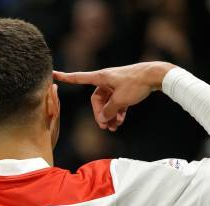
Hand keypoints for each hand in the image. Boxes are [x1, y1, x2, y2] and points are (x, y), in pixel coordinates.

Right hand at [53, 62, 175, 130]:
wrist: (155, 76)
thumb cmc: (136, 83)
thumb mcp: (120, 100)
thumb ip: (108, 111)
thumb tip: (103, 119)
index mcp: (100, 77)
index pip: (79, 78)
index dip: (66, 77)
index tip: (53, 73)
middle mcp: (106, 80)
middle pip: (96, 100)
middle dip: (100, 114)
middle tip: (105, 127)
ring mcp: (115, 85)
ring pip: (107, 103)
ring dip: (110, 116)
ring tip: (114, 127)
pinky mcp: (124, 89)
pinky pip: (116, 103)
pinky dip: (117, 112)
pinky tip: (121, 121)